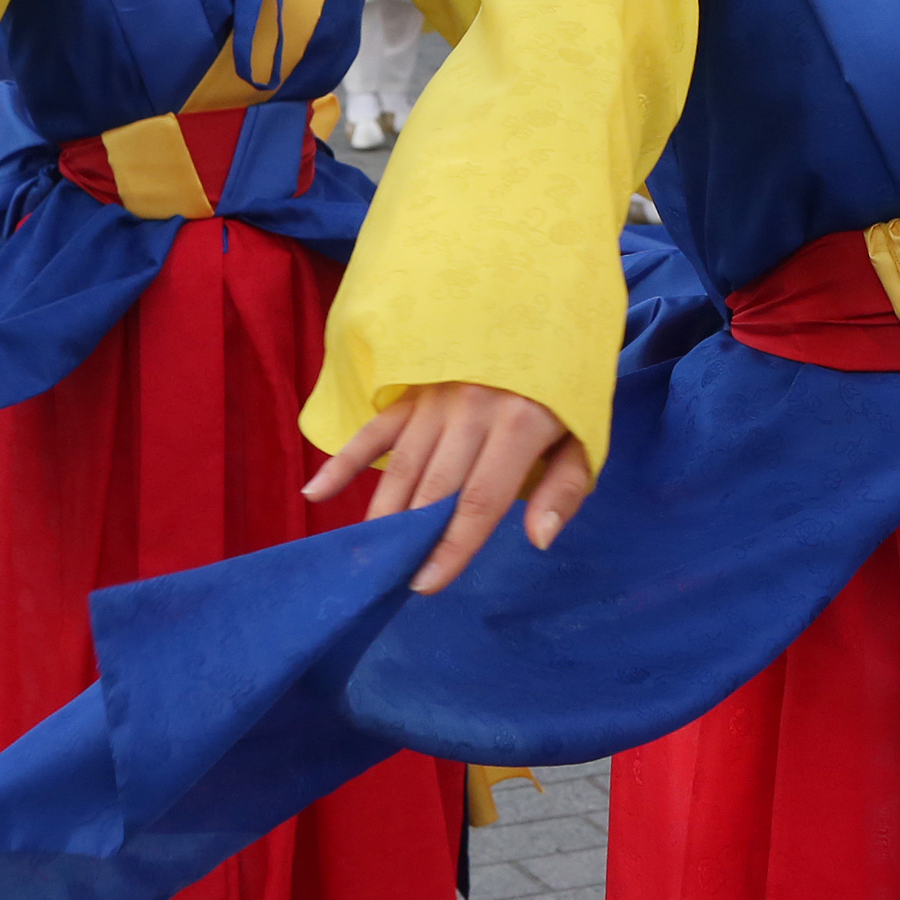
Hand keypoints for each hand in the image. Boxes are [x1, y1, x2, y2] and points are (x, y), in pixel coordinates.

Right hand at [301, 382, 592, 593]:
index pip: (479, 500)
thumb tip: (538, 539)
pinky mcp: (414, 390)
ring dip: (382, 514)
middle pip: (433, 488)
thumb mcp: (584, 438)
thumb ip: (565, 490)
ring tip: (367, 556)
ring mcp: (436, 398)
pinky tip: (315, 493)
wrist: (544, 314)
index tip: (427, 585)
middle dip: (411, 539)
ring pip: (402, 467)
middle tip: (390, 580)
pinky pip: (375, 429)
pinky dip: (343, 461)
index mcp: (518, 425)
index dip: (452, 547)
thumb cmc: (564, 392)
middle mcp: (471, 410)